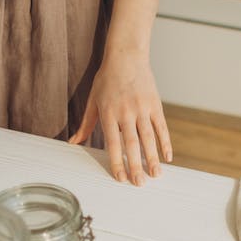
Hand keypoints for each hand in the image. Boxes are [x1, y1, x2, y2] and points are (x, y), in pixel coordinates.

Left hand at [68, 50, 171, 185]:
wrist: (126, 56)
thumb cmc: (107, 79)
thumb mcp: (92, 100)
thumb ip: (85, 124)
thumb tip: (72, 143)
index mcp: (109, 113)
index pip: (113, 143)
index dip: (117, 162)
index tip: (121, 178)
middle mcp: (126, 113)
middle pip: (132, 144)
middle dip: (136, 165)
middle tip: (140, 184)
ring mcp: (142, 108)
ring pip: (149, 138)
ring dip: (153, 158)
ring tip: (156, 175)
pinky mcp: (155, 104)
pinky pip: (161, 127)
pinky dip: (166, 142)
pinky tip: (168, 157)